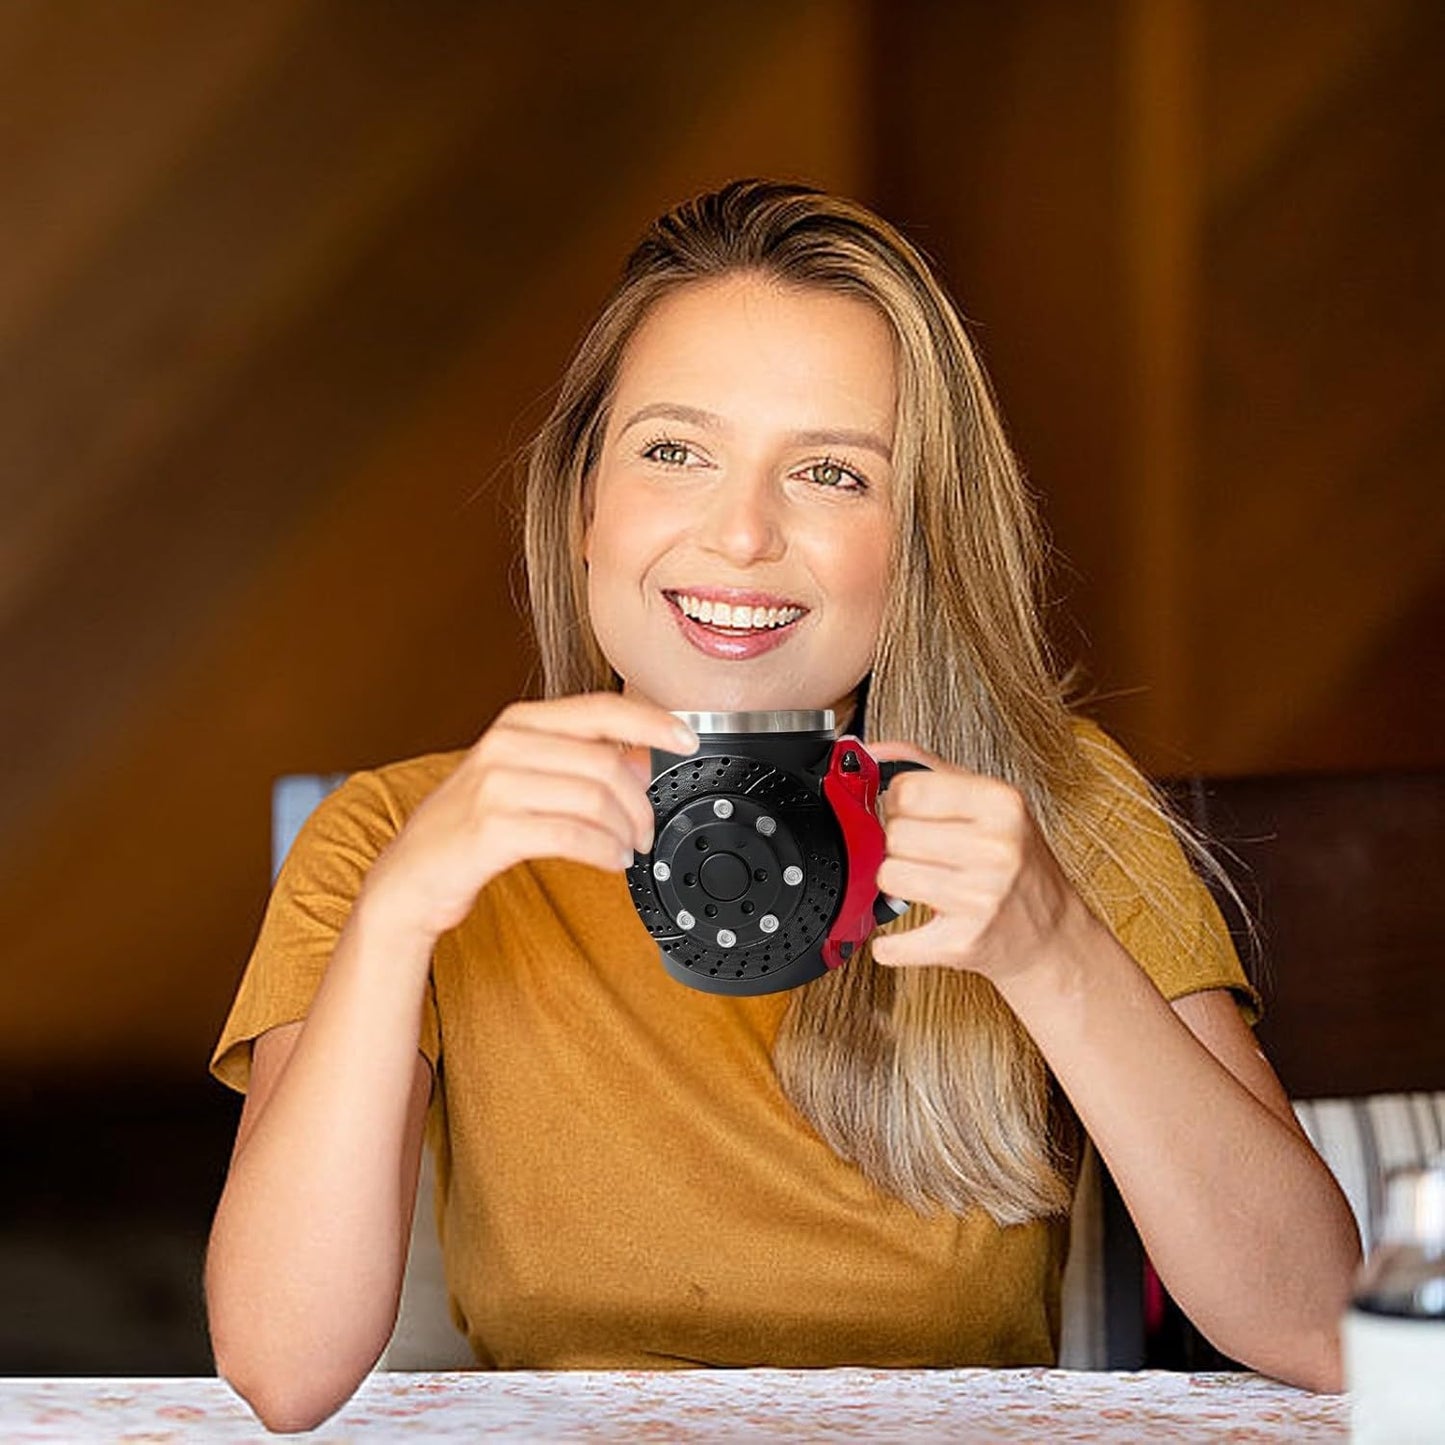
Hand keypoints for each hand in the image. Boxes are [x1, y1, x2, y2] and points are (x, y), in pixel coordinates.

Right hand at [360, 693, 698, 943]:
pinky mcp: (491, 829)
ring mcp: (495, 785)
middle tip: (645, 830)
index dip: (652, 721)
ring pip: (594, 797)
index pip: (600, 709)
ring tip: (626, 849)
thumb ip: (578, 762)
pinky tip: (609, 862)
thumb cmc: (469, 827)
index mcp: (518, 723)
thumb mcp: (523, 779)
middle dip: (640, 802)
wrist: (409, 876)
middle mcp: (506, 745)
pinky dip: (602, 850)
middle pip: (606, 761)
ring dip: (624, 830)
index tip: (687, 739)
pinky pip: (571, 834)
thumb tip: (643, 759)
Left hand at [866, 740, 1082, 983]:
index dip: (898, 803)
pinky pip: (894, 942)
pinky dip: (891, 944)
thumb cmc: (1017, 862)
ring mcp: (981, 898)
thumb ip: (929, 768)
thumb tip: (868, 751)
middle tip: (922, 853)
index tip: (911, 815)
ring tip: (924, 883)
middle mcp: (995, 848)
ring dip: (898, 884)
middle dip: (899, 845)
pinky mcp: (963, 942)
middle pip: (894, 834)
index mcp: (1001, 804)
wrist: (1052, 932)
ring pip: (888, 877)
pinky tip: (906, 935)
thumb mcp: (988, 803)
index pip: (908, 789)